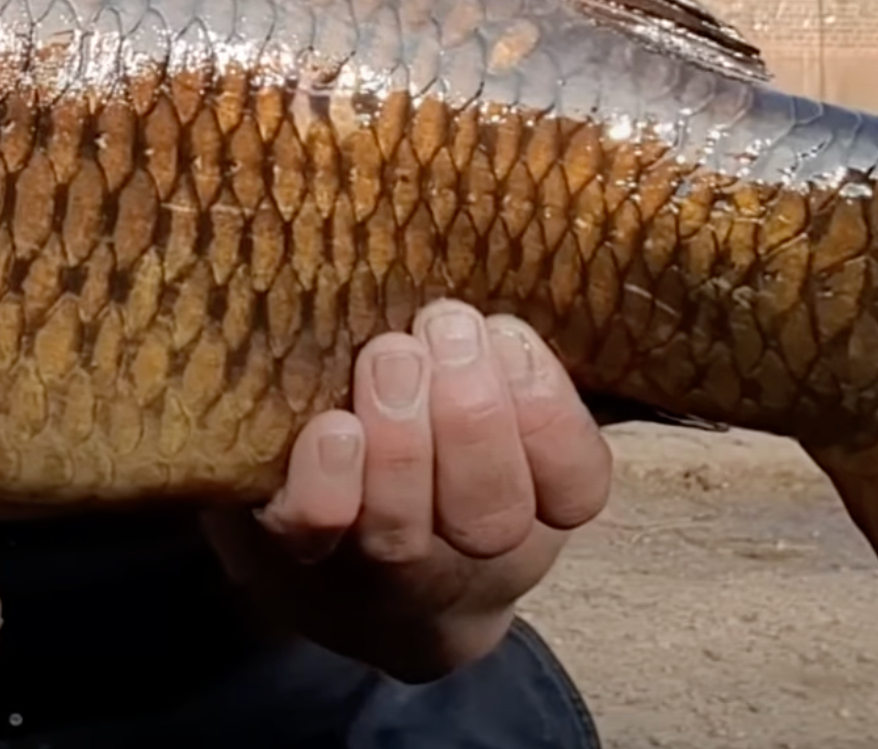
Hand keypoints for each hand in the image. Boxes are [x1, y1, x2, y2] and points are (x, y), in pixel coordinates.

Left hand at [203, 300, 612, 681]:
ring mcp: (382, 568)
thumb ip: (498, 363)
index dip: (547, 412)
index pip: (576, 485)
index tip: (507, 335)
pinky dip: (326, 485)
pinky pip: (314, 536)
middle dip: (471, 416)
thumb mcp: (495, 412)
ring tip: (389, 356)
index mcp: (533, 507)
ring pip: (403, 528)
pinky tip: (331, 430)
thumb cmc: (435, 453)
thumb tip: (477, 301)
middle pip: (492, 513)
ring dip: (400, 441)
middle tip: (443, 330)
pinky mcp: (301, 559)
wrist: (347, 576)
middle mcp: (465, 553)